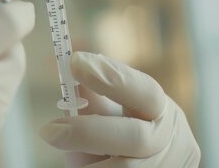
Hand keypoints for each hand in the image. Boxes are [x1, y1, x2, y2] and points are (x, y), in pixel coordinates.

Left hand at [39, 52, 200, 167]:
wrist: (148, 165)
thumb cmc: (121, 137)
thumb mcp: (113, 114)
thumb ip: (94, 98)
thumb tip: (68, 75)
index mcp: (161, 111)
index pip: (144, 91)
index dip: (111, 77)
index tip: (75, 62)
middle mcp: (171, 142)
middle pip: (135, 139)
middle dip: (88, 133)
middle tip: (48, 130)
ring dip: (86, 162)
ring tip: (62, 151)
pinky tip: (81, 165)